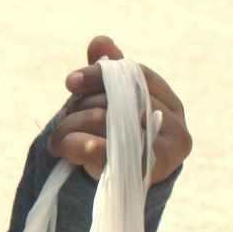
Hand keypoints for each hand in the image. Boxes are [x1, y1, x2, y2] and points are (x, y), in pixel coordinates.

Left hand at [47, 35, 190, 185]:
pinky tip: (64, 149)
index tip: (70, 82)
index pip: (136, 74)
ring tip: (56, 139)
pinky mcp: (142, 176)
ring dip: (69, 127)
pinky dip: (75, 145)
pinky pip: (98, 148)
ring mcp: (163, 154)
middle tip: (61, 119)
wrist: (121, 190)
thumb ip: (109, 72)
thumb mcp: (113, 104)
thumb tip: (101, 41)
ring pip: (102, 118)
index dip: (100, 74)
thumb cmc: (118, 139)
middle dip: (79, 105)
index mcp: (171, 104)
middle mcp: (175, 128)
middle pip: (116, 97)